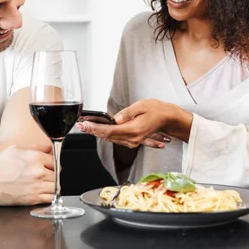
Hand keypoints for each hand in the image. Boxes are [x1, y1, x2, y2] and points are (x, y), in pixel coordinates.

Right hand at [0, 144, 54, 205]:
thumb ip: (35, 147)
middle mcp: (38, 170)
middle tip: (45, 176)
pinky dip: (49, 196)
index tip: (49, 167)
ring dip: (52, 186)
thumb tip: (49, 147)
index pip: (55, 160)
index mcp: (35, 156)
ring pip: (56, 187)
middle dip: (52, 174)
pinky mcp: (31, 199)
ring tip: (45, 185)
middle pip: (57, 174)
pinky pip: (50, 198)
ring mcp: (36, 185)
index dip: (52, 164)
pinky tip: (43, 194)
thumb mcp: (15, 148)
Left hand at [77, 99, 192, 147]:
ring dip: (97, 133)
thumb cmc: (157, 110)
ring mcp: (133, 141)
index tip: (85, 125)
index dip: (95, 128)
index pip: (110, 130)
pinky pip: (117, 139)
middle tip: (80, 125)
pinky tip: (98, 132)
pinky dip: (106, 135)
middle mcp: (132, 139)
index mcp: (134, 130)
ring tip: (86, 127)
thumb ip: (127, 113)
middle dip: (92, 131)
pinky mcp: (133, 141)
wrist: (169, 119)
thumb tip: (115, 119)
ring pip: (111, 138)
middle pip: (108, 136)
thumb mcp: (142, 106)